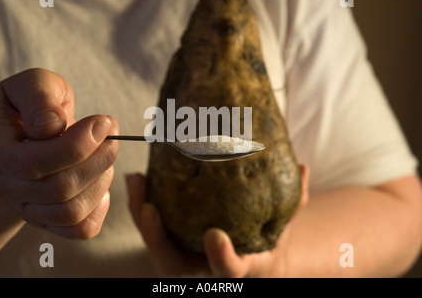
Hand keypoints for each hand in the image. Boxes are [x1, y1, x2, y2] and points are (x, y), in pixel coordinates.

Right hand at [0, 68, 118, 238]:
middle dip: (98, 159)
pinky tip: (100, 179)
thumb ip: (38, 97)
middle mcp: (7, 184)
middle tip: (112, 132)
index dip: (76, 145)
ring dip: (101, 179)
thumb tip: (53, 127)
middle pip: (58, 189)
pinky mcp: (49, 218)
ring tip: (105, 152)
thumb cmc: (28, 107)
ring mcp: (28, 206)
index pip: (33, 163)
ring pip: (71, 211)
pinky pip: (80, 229)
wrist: (18, 134)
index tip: (104, 121)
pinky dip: (100, 206)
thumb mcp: (30, 86)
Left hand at [126, 165, 308, 276]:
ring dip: (141, 214)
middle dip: (156, 237)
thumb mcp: (280, 228)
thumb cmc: (263, 244)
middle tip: (149, 208)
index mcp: (234, 270)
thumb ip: (293, 202)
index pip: (228, 272)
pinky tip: (138, 178)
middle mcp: (202, 270)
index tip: (215, 235)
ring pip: (154, 244)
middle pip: (172, 262)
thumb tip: (303, 167)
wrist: (246, 259)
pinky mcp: (171, 244)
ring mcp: (182, 258)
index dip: (222, 257)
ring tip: (137, 180)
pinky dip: (141, 206)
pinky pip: (152, 229)